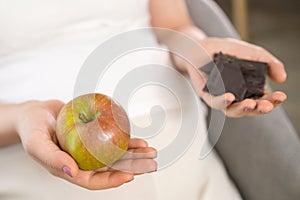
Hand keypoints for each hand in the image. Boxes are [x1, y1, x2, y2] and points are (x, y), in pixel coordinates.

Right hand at [16, 100, 156, 189]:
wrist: (36, 113)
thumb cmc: (32, 129)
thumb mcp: (36, 143)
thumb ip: (52, 159)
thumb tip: (72, 172)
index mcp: (70, 169)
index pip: (93, 180)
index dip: (112, 180)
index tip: (130, 175)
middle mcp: (83, 161)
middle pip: (110, 168)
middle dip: (132, 167)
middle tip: (150, 163)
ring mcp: (90, 149)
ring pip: (115, 155)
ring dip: (134, 154)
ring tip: (150, 151)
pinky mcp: (94, 136)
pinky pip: (112, 139)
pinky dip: (126, 140)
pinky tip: (138, 140)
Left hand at [173, 37, 286, 116]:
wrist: (203, 45)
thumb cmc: (227, 50)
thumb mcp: (253, 54)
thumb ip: (269, 64)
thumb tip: (282, 78)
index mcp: (249, 88)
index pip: (263, 99)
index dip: (273, 100)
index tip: (281, 96)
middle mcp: (237, 96)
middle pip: (250, 108)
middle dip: (260, 108)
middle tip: (267, 105)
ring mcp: (222, 97)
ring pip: (233, 110)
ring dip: (243, 109)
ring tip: (252, 104)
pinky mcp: (208, 95)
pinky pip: (215, 102)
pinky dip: (223, 101)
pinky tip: (230, 97)